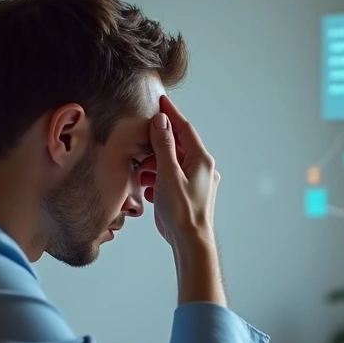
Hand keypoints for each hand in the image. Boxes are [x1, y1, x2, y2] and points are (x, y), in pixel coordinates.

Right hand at [147, 95, 218, 248]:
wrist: (190, 242)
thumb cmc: (182, 211)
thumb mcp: (168, 173)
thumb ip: (164, 146)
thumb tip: (161, 121)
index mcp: (201, 160)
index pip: (185, 128)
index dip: (171, 113)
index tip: (160, 100)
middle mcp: (203, 169)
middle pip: (178, 145)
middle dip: (158, 142)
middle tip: (141, 138)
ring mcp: (196, 183)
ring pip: (173, 163)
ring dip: (156, 162)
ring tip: (141, 168)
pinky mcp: (188, 195)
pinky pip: (172, 178)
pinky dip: (159, 177)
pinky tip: (147, 185)